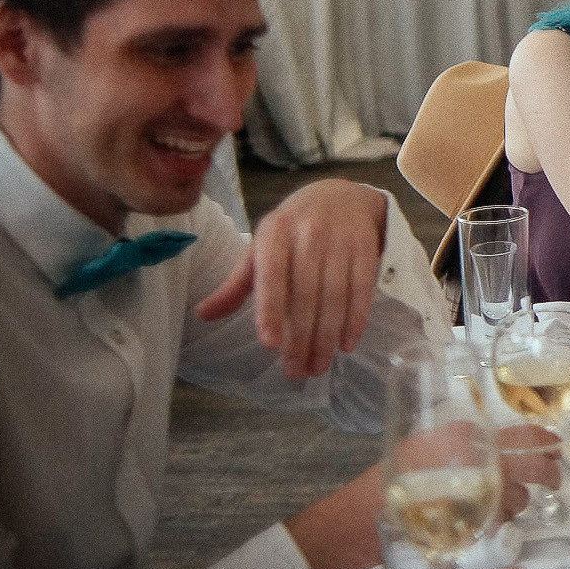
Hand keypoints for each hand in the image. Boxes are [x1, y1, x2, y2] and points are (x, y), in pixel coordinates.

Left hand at [195, 179, 387, 379]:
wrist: (342, 196)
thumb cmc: (293, 230)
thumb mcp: (261, 248)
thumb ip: (237, 284)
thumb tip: (203, 315)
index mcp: (275, 233)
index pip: (272, 275)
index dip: (271, 309)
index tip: (270, 344)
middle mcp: (308, 234)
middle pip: (306, 295)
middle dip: (301, 338)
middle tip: (296, 371)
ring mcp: (340, 241)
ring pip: (334, 297)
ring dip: (326, 337)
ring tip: (318, 366)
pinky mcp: (366, 249)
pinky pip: (362, 291)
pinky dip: (355, 321)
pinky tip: (346, 345)